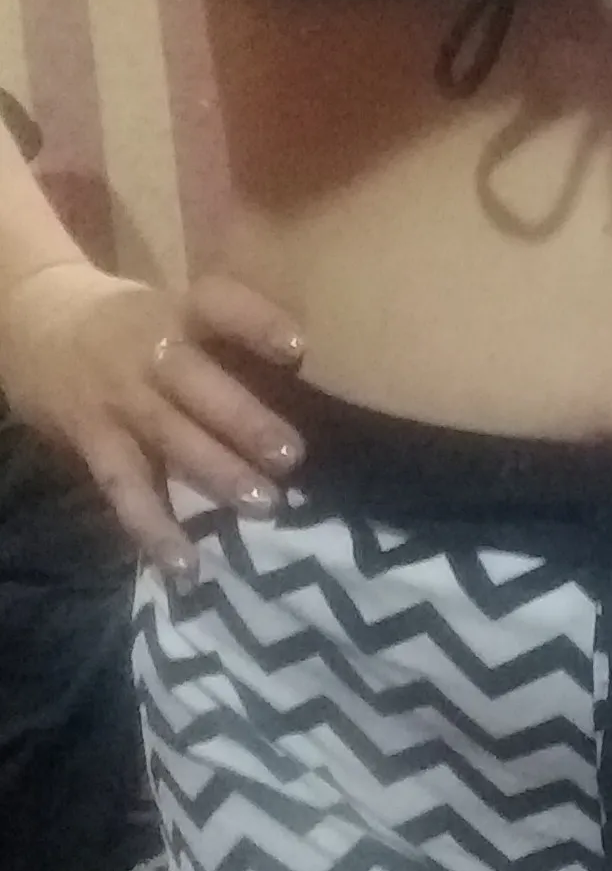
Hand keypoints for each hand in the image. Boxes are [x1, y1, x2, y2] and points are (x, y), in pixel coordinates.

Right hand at [0, 262, 306, 573]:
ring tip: (263, 505)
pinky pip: (127, 490)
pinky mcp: (96, 444)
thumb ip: (229, 337)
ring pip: (169, 438)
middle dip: (244, 421)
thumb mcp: (175, 308)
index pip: (217, 306)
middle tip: (291, 457)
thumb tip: (315, 376)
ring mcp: (120, 401)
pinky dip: (155, 529)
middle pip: (197, 384)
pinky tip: (185, 565)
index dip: (255, 324)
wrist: (36, 326)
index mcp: (176, 312)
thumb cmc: (134, 322)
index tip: (298, 350)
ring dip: (217, 473)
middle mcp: (149, 354)